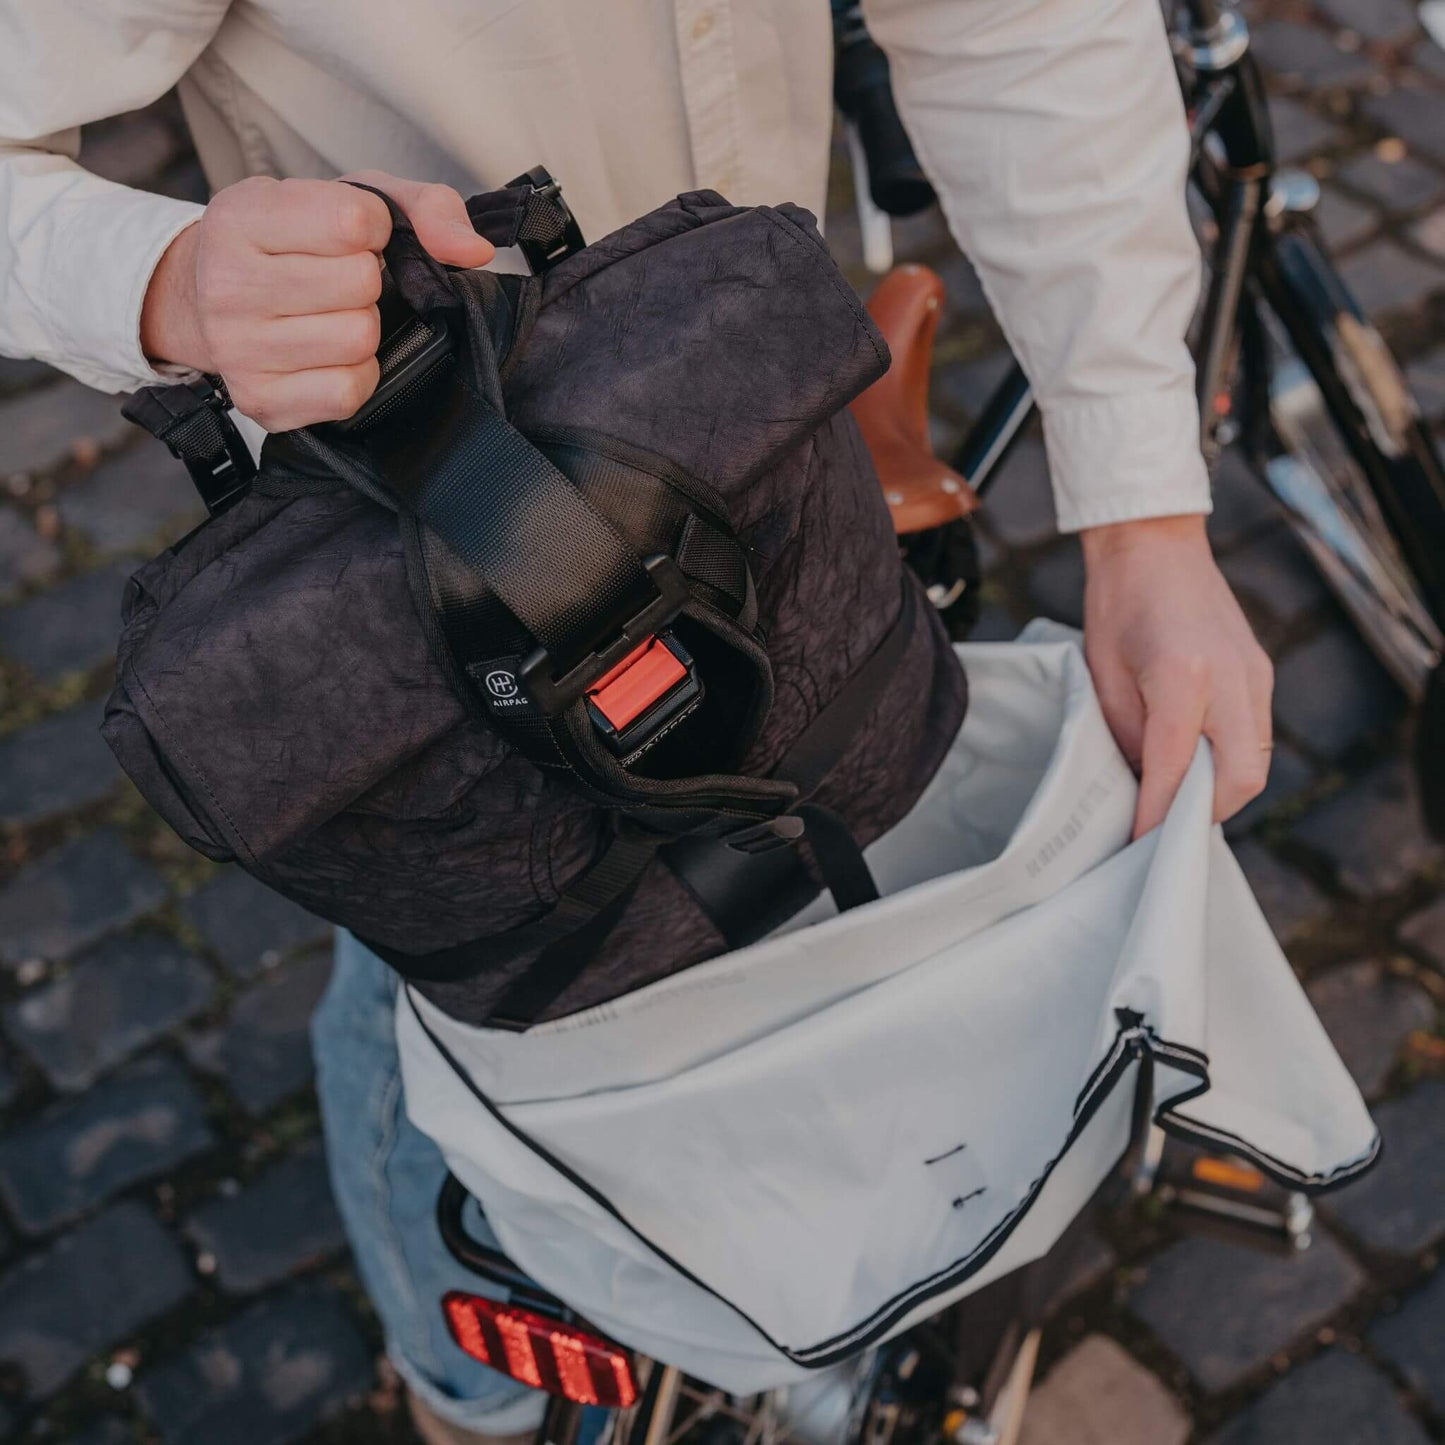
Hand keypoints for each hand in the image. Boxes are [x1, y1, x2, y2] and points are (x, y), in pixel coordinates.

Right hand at [140, 171, 493, 431]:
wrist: (204, 299)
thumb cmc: (289, 244)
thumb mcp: (344, 198)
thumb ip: (422, 207)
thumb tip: (474, 250)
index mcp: (241, 217)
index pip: (354, 223)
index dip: (374, 230)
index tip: (353, 236)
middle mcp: (227, 284)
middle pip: (360, 285)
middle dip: (366, 281)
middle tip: (337, 281)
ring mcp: (238, 348)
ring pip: (358, 339)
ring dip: (363, 327)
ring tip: (331, 314)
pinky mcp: (261, 400)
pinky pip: (348, 391)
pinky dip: (356, 374)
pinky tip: (329, 354)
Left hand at [1080, 514, 1273, 838]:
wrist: (1153, 544)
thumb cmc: (1117, 603)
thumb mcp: (1103, 676)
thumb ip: (1129, 735)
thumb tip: (1145, 786)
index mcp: (1183, 676)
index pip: (1176, 770)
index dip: (1158, 815)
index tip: (1138, 844)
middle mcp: (1231, 679)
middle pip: (1240, 778)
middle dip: (1203, 814)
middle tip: (1164, 830)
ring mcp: (1254, 675)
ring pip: (1256, 761)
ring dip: (1221, 792)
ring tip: (1177, 803)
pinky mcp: (1261, 671)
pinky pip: (1255, 735)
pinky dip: (1230, 761)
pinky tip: (1195, 766)